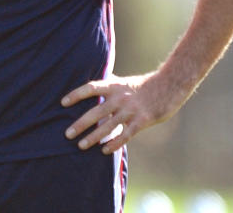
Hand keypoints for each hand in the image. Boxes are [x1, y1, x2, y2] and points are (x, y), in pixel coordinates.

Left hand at [60, 73, 183, 153]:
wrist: (169, 86)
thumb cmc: (144, 85)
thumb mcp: (124, 82)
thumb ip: (110, 85)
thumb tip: (93, 85)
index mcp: (114, 86)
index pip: (91, 88)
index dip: (76, 95)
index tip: (63, 103)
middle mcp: (120, 97)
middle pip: (96, 111)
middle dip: (81, 124)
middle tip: (67, 134)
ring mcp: (131, 110)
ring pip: (108, 126)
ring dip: (94, 137)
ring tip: (81, 145)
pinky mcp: (142, 121)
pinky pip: (125, 135)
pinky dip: (114, 143)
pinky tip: (104, 150)